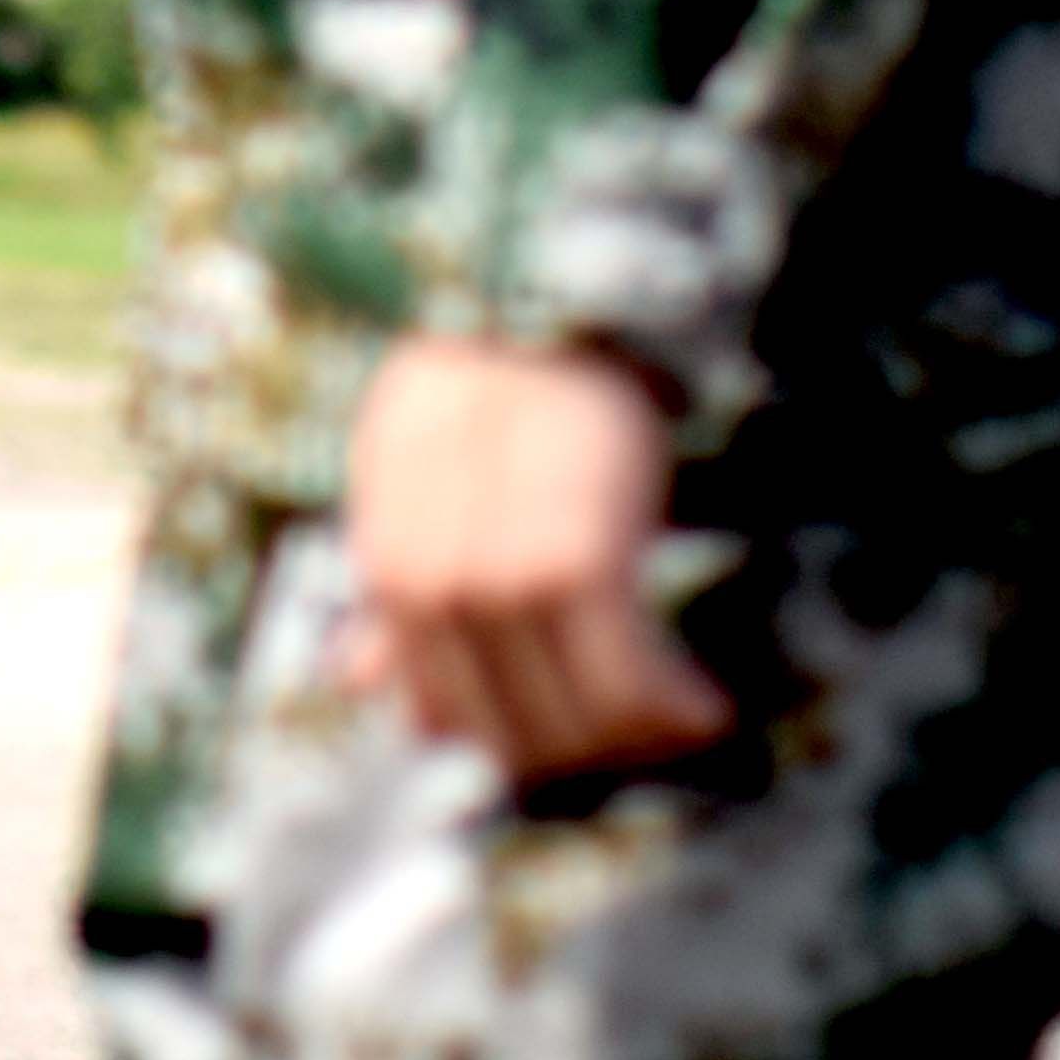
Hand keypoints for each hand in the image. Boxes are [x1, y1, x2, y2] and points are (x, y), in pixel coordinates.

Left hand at [333, 336, 737, 781]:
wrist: (548, 305)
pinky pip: (625, 676)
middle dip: (569, 754)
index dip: (501, 744)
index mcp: (389, 569)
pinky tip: (705, 711)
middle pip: (503, 727)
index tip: (560, 749)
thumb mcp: (411, 484)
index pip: (436, 710)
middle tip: (632, 747)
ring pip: (569, 712)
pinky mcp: (578, 563)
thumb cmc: (481, 393)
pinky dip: (668, 706)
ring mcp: (503, 578)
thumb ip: (390, 590)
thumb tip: (353, 678)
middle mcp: (434, 585)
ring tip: (677, 726)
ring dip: (629, 738)